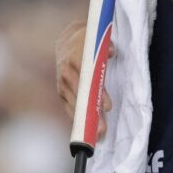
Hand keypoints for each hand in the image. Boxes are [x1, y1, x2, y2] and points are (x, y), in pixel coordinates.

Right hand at [56, 20, 112, 137]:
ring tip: (97, 133)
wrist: (67, 41)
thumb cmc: (88, 42)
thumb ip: (106, 46)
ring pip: (74, 105)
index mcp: (75, 59)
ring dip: (85, 120)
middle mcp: (66, 73)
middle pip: (81, 97)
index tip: (108, 107)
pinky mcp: (61, 91)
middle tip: (103, 129)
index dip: (98, 95)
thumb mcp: (97, 39)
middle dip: (92, 114)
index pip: (88, 80)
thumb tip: (111, 53)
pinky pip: (68, 107)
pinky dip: (76, 118)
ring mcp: (62, 83)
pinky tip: (84, 128)